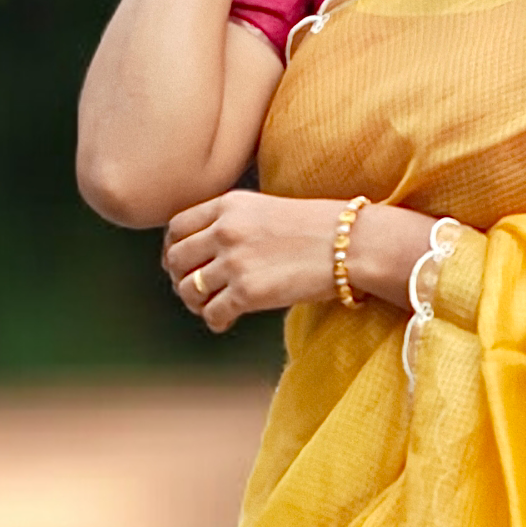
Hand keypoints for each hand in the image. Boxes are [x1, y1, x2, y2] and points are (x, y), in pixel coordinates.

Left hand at [164, 190, 350, 332]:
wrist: (352, 244)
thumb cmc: (320, 228)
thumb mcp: (268, 208)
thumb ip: (235, 222)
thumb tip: (210, 250)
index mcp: (229, 205)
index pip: (176, 226)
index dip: (173, 248)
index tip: (183, 262)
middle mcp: (225, 230)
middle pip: (175, 258)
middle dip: (180, 277)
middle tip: (195, 290)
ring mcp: (235, 262)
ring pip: (188, 289)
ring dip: (195, 303)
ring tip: (211, 307)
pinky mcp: (248, 292)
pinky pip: (213, 313)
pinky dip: (215, 321)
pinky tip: (226, 321)